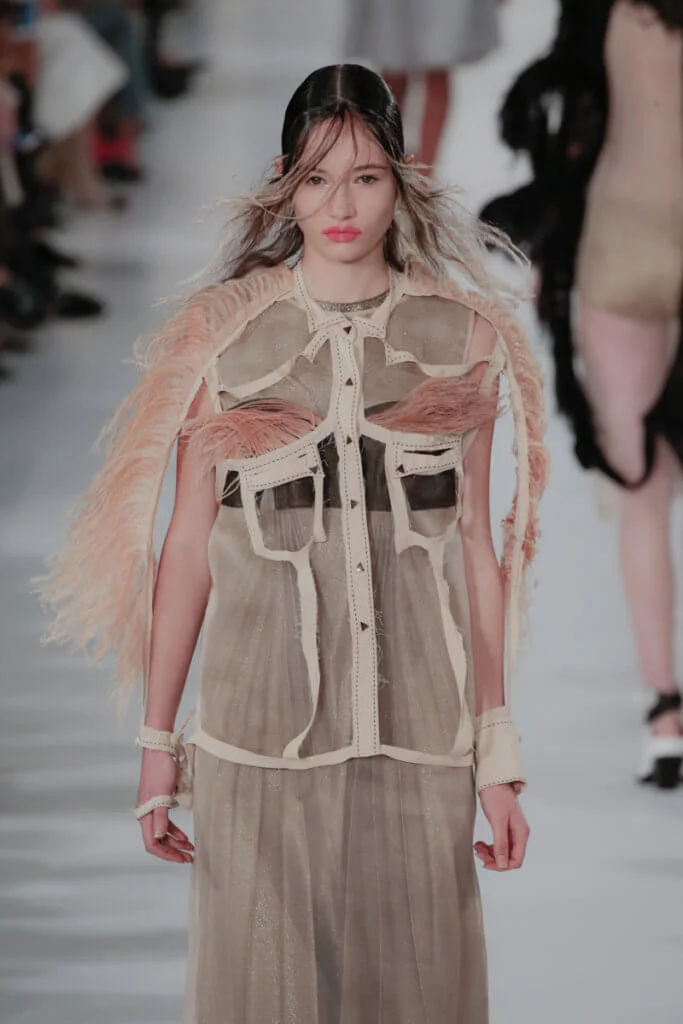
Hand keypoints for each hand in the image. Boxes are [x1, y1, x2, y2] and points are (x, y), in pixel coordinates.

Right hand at [137, 748, 194, 863]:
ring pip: (163, 832)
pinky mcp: (160, 800)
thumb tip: (159, 838)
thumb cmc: (160, 769)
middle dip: (173, 851)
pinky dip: (175, 831)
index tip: (181, 859)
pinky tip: (185, 836)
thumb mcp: (162, 795)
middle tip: (189, 857)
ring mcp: (153, 807)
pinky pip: (166, 821)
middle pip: (158, 840)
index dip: (166, 854)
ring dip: (176, 842)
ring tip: (190, 848)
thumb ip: (161, 818)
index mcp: (145, 815)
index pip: (152, 843)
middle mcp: (147, 814)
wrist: (160, 748)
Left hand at [474, 783, 528, 870]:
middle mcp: (519, 833)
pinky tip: (480, 843)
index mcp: (521, 833)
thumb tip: (503, 864)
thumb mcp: (497, 820)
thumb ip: (501, 843)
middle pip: (509, 857)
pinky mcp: (504, 826)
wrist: (493, 778)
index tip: (485, 863)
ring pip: (503, 851)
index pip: (516, 860)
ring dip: (490, 853)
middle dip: (494, 859)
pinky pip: (499, 843)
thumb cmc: (496, 796)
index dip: (501, 865)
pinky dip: (489, 846)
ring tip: (477, 847)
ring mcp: (512, 830)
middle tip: (478, 852)